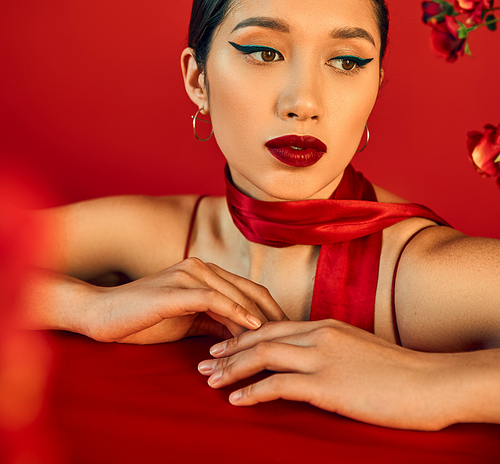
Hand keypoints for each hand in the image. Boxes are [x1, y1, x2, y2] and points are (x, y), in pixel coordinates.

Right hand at [86, 258, 287, 343]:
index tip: (290, 333)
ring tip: (279, 337)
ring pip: (236, 295)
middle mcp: (200, 266)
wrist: (103, 314)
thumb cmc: (143, 319)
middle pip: (250, 289)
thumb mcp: (188, 321)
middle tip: (293, 337)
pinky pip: (214, 300)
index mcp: (204, 272)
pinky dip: (236, 314)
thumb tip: (248, 334)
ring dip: (259, 318)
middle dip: (274, 314)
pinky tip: (252, 328)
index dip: (272, 310)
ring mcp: (188, 274)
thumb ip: (216, 322)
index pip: (249, 289)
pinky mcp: (177, 289)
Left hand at [198, 320, 457, 429]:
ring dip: (232, 368)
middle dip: (228, 349)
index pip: (272, 325)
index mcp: (324, 325)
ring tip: (210, 381)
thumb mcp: (357, 351)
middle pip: (260, 336)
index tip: (222, 346)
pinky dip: (254, 392)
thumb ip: (329, 351)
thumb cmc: (397, 372)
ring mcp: (322, 357)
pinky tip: (236, 401)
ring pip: (263, 355)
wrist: (428, 382)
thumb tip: (309, 364)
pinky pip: (280, 385)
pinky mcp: (328, 383)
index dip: (243, 336)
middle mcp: (318, 334)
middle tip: (204, 362)